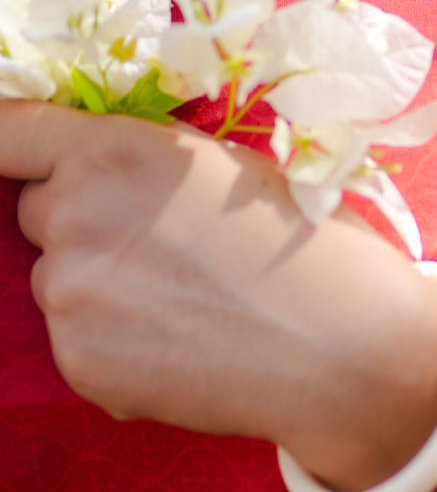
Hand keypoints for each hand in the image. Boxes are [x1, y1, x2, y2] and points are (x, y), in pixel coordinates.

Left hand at [0, 101, 436, 488]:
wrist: (347, 345)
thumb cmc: (309, 244)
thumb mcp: (230, 165)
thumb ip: (145, 158)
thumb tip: (92, 164)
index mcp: (117, 151)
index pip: (7, 129)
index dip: (2, 138)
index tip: (10, 153)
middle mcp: (76, 215)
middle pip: (39, 210)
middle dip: (84, 223)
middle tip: (168, 250)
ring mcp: (71, 294)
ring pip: (61, 281)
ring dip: (103, 290)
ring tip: (190, 307)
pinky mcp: (79, 361)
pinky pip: (79, 342)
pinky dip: (119, 347)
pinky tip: (186, 347)